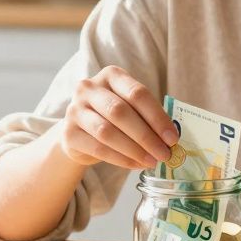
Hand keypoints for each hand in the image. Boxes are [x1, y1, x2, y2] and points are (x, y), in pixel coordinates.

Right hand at [60, 66, 178, 169]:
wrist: (80, 131)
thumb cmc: (113, 117)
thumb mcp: (130, 108)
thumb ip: (147, 117)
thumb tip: (170, 138)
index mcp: (111, 75)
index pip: (137, 93)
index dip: (157, 117)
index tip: (172, 138)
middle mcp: (89, 88)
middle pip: (120, 112)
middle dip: (146, 136)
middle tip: (164, 154)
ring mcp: (75, 109)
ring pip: (107, 131)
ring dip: (134, 150)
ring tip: (152, 161)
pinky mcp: (68, 133)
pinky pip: (98, 148)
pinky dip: (121, 159)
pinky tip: (136, 165)